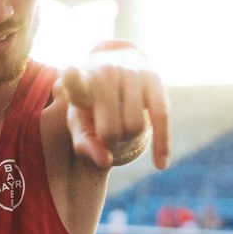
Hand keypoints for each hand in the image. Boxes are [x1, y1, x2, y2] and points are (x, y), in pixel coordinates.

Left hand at [53, 49, 170, 169]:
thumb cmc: (93, 105)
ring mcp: (130, 72)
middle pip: (112, 130)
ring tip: (123, 127)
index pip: (75, 81)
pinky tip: (160, 164)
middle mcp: (105, 72)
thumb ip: (86, 144)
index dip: (72, 80)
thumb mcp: (81, 123)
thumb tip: (106, 161)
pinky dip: (162, 143)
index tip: (70, 73)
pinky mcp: (153, 78)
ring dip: (130, 136)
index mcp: (81, 83)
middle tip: (107, 134)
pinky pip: (161, 116)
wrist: (116, 69)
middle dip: (111, 142)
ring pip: (136, 126)